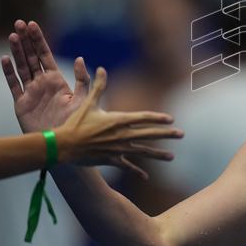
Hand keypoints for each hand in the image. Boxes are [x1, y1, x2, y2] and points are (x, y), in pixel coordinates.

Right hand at [1, 20, 88, 132]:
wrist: (62, 144)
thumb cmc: (76, 123)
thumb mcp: (83, 99)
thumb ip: (82, 79)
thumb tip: (80, 58)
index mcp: (56, 80)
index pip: (45, 55)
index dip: (39, 40)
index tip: (33, 24)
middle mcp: (42, 83)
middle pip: (31, 57)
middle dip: (25, 40)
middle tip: (19, 22)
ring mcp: (30, 92)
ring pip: (21, 67)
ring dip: (16, 52)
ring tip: (12, 35)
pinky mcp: (21, 103)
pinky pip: (13, 85)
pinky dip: (9, 73)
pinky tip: (4, 59)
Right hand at [53, 65, 182, 178]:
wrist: (64, 145)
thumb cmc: (76, 123)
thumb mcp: (88, 103)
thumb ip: (98, 86)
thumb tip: (101, 69)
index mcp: (118, 120)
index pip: (143, 118)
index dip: (158, 118)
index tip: (171, 119)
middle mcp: (121, 135)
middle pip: (149, 134)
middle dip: (166, 134)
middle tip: (181, 134)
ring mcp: (117, 149)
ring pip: (142, 152)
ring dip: (158, 154)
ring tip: (172, 157)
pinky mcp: (111, 160)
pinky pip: (127, 167)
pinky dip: (137, 172)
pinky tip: (147, 177)